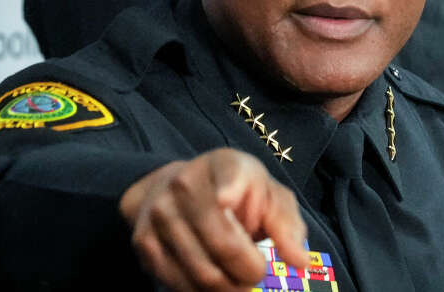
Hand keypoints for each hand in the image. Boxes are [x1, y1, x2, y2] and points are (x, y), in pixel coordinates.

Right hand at [120, 148, 307, 290]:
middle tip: (258, 276)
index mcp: (225, 165)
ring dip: (229, 289)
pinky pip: (177, 283)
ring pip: (201, 271)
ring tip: (240, 284)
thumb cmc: (239, 195)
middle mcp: (186, 183)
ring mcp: (161, 212)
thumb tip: (299, 262)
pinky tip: (216, 285)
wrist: (178, 187)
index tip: (225, 201)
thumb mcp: (269, 197)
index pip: (228, 174)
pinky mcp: (144, 241)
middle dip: (249, 272)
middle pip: (222, 243)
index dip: (227, 188)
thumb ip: (287, 226)